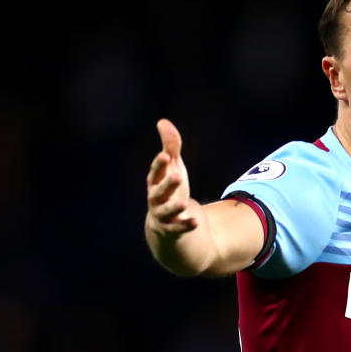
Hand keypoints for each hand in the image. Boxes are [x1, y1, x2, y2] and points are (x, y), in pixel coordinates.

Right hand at [146, 119, 200, 234]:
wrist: (164, 224)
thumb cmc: (169, 190)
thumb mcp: (173, 168)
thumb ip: (170, 147)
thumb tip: (163, 121)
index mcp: (155, 183)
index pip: (155, 173)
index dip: (159, 165)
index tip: (165, 155)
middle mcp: (155, 199)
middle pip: (159, 192)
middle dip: (168, 184)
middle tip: (179, 174)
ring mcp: (162, 215)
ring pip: (166, 212)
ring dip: (174, 207)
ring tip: (183, 202)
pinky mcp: (172, 229)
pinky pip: (177, 229)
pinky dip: (185, 225)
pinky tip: (195, 222)